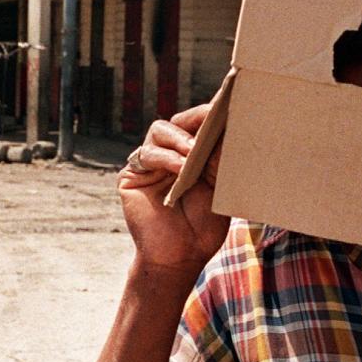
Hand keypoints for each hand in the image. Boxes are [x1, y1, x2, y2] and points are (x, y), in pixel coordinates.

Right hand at [118, 105, 228, 273]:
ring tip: (194, 151)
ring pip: (158, 131)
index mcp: (191, 156)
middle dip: (195, 119)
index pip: (198, 125)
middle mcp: (169, 155)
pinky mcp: (131, 177)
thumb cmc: (202, 228)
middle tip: (213, 118)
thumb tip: (230, 129)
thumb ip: (219, 160)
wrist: (180, 259)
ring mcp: (149, 165)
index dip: (210, 113)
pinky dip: (164, 158)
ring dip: (178, 138)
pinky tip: (180, 167)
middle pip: (177, 122)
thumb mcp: (218, 188)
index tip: (228, 103)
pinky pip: (145, 155)